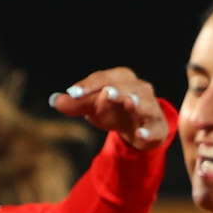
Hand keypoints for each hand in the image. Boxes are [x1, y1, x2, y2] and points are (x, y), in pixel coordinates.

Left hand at [48, 68, 169, 146]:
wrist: (138, 127)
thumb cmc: (113, 110)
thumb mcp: (92, 106)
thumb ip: (75, 103)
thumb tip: (54, 100)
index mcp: (120, 79)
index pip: (103, 78)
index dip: (88, 85)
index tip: (73, 93)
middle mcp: (138, 89)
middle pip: (128, 87)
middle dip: (118, 90)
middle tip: (107, 93)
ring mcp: (151, 107)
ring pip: (146, 104)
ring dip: (138, 104)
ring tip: (131, 104)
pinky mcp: (158, 127)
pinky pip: (156, 128)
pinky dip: (149, 131)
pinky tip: (141, 135)